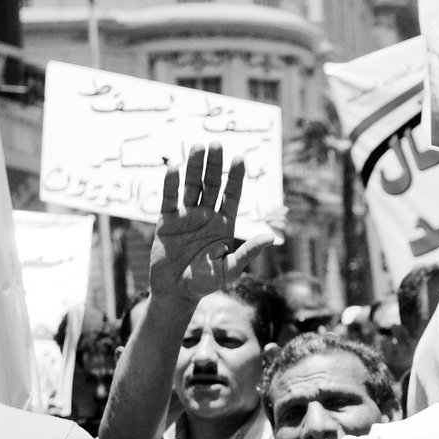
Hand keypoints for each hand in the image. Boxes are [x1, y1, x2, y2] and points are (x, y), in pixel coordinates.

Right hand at [149, 143, 273, 301]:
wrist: (178, 293)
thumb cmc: (207, 283)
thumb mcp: (231, 270)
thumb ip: (247, 252)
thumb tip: (271, 238)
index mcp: (224, 224)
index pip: (232, 195)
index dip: (235, 177)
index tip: (239, 158)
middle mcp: (206, 216)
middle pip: (212, 185)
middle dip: (215, 165)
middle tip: (216, 144)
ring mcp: (186, 217)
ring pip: (191, 187)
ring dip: (194, 167)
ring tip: (198, 147)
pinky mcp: (167, 222)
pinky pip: (169, 200)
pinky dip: (170, 185)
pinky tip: (173, 168)